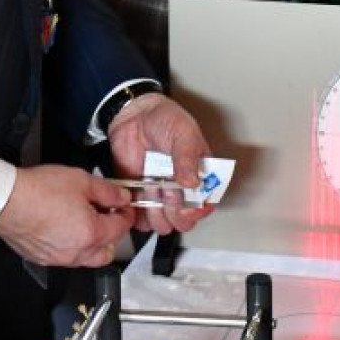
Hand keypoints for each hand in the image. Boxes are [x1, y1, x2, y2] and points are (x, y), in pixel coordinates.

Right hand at [0, 163, 133, 266]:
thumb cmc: (38, 191)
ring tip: (83, 219)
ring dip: (91, 242)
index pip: (122, 228)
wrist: (6, 201)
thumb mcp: (82, 181)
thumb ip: (108, 191)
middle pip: (108, 251)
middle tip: (106, 215)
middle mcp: (77, 253)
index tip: (123, 205)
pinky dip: (69, 245)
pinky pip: (64, 256)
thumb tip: (121, 196)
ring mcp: (58, 258)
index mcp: (92, 234)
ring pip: (86, 257)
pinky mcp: (41, 258)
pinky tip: (63, 226)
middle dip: (112, 234)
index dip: (126, 213)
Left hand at [107, 91, 212, 236]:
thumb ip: (188, 157)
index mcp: (200, 176)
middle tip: (167, 191)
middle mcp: (181, 191)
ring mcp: (160, 196)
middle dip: (175, 212)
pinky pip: (140, 221)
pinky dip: (138, 214)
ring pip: (163, 225)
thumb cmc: (164, 119)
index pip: (207, 205)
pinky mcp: (139, 198)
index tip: (188, 207)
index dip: (199, 211)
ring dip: (156, 213)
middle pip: (185, 221)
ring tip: (151, 188)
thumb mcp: (183, 133)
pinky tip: (137, 193)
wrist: (133, 115)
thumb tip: (194, 183)